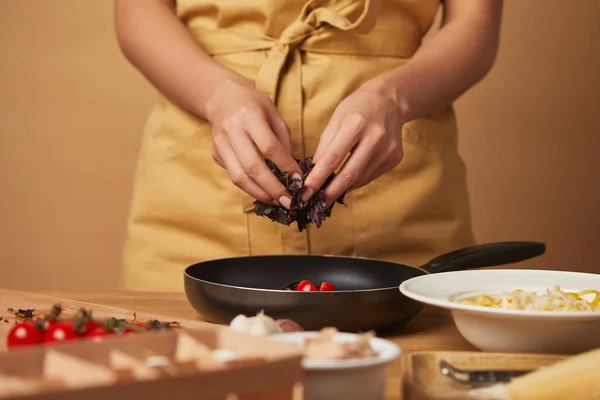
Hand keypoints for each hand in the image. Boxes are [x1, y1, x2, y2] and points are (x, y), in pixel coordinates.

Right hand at [206, 78, 302, 208]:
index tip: (299, 180)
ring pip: (239, 177)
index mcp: (250, 116)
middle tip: (288, 201)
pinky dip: (250, 187)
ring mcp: (220, 144)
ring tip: (276, 201)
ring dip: (260, 193)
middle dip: (272, 188)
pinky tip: (264, 191)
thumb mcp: (274, 115)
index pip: (270, 147)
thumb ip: (284, 141)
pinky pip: (233, 175)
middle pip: (252, 166)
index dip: (286, 166)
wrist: (222, 97)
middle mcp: (232, 130)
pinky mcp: (215, 154)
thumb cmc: (254, 105)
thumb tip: (292, 172)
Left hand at [301, 81, 404, 205]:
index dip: (318, 178)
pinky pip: (370, 176)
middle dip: (330, 193)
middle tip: (316, 204)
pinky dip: (356, 181)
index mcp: (356, 124)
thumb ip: (324, 147)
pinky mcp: (396, 158)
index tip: (305, 193)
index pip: (333, 158)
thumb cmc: (356, 108)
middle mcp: (375, 137)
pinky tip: (348, 178)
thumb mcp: (336, 120)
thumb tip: (314, 174)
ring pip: (360, 179)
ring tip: (328, 192)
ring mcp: (388, 149)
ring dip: (342, 188)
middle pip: (350, 174)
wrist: (390, 100)